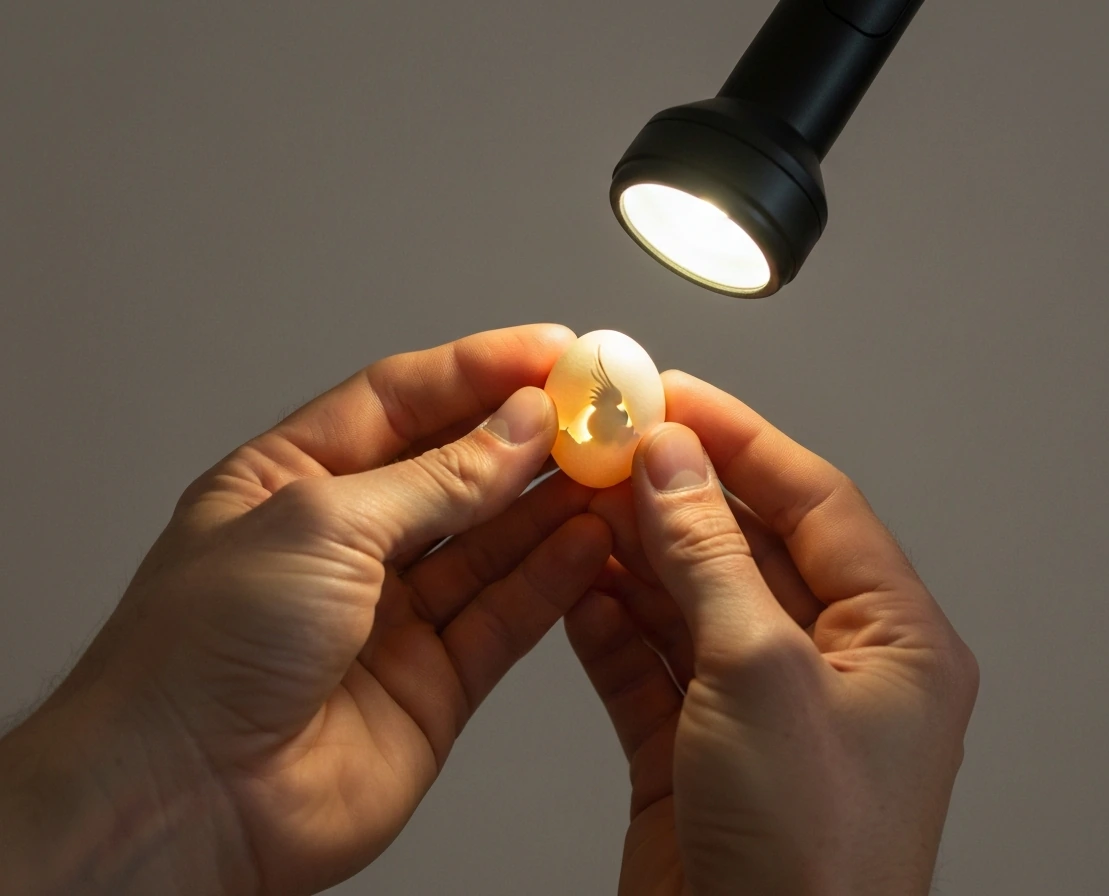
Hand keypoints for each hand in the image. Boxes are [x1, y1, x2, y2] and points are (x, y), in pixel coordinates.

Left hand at [0, 324, 611, 894]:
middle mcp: (343, 545)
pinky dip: (553, 578)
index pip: (399, 401)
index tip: (551, 352)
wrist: (182, 800)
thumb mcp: (321, 524)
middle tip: (597, 410)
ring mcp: (391, 615)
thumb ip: (436, 479)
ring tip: (611, 468)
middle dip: (527, 436)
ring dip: (552, 504)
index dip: (478, 370)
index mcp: (290, 483)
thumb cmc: (198, 656)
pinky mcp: (433, 681)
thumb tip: (518, 429)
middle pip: (454, 469)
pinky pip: (506, 615)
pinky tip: (591, 539)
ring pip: (492, 543)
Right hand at [567, 372, 978, 895]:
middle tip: (609, 441)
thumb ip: (711, 559)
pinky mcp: (697, 752)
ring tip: (579, 497)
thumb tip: (674, 466)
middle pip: (747, 546)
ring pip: (691, 601)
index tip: (674, 395)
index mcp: (896, 643)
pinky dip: (610, 621)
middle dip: (675, 494)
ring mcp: (761, 711)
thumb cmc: (812, 865)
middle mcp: (835, 670)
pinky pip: (651, 661)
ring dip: (634, 552)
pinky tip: (574, 580)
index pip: (817, 503)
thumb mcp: (764, 679)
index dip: (742, 440)